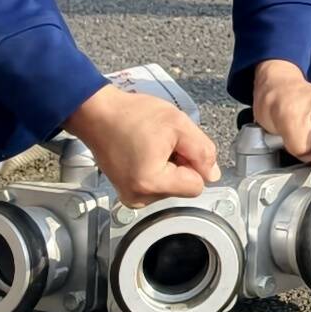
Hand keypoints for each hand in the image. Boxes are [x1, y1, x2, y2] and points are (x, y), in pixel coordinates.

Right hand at [65, 81, 219, 206]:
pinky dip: (156, 169)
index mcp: (151, 184)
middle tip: (161, 142)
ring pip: (171, 186)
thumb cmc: (133, 115)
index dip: (193, 163)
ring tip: (150, 146)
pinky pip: (156, 185)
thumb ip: (203, 151)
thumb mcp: (179, 124)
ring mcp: (130, 197)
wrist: (98, 114)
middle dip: (180, 164)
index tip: (176, 145)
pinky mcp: (126, 192)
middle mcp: (139, 198)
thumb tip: (212, 175)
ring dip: (168, 166)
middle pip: (183, 187)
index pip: (196, 186)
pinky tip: (143, 152)